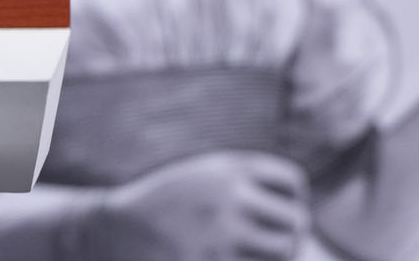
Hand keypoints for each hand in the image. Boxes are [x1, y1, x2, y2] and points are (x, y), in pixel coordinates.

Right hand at [76, 151, 309, 260]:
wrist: (117, 228)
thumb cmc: (168, 205)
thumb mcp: (203, 177)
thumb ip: (246, 186)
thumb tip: (301, 221)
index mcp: (227, 167)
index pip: (293, 182)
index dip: (293, 198)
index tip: (276, 210)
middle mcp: (227, 195)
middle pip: (295, 221)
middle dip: (291, 234)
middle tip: (274, 242)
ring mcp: (220, 232)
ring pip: (282, 252)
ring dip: (276, 256)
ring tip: (255, 252)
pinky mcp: (209, 260)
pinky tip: (231, 255)